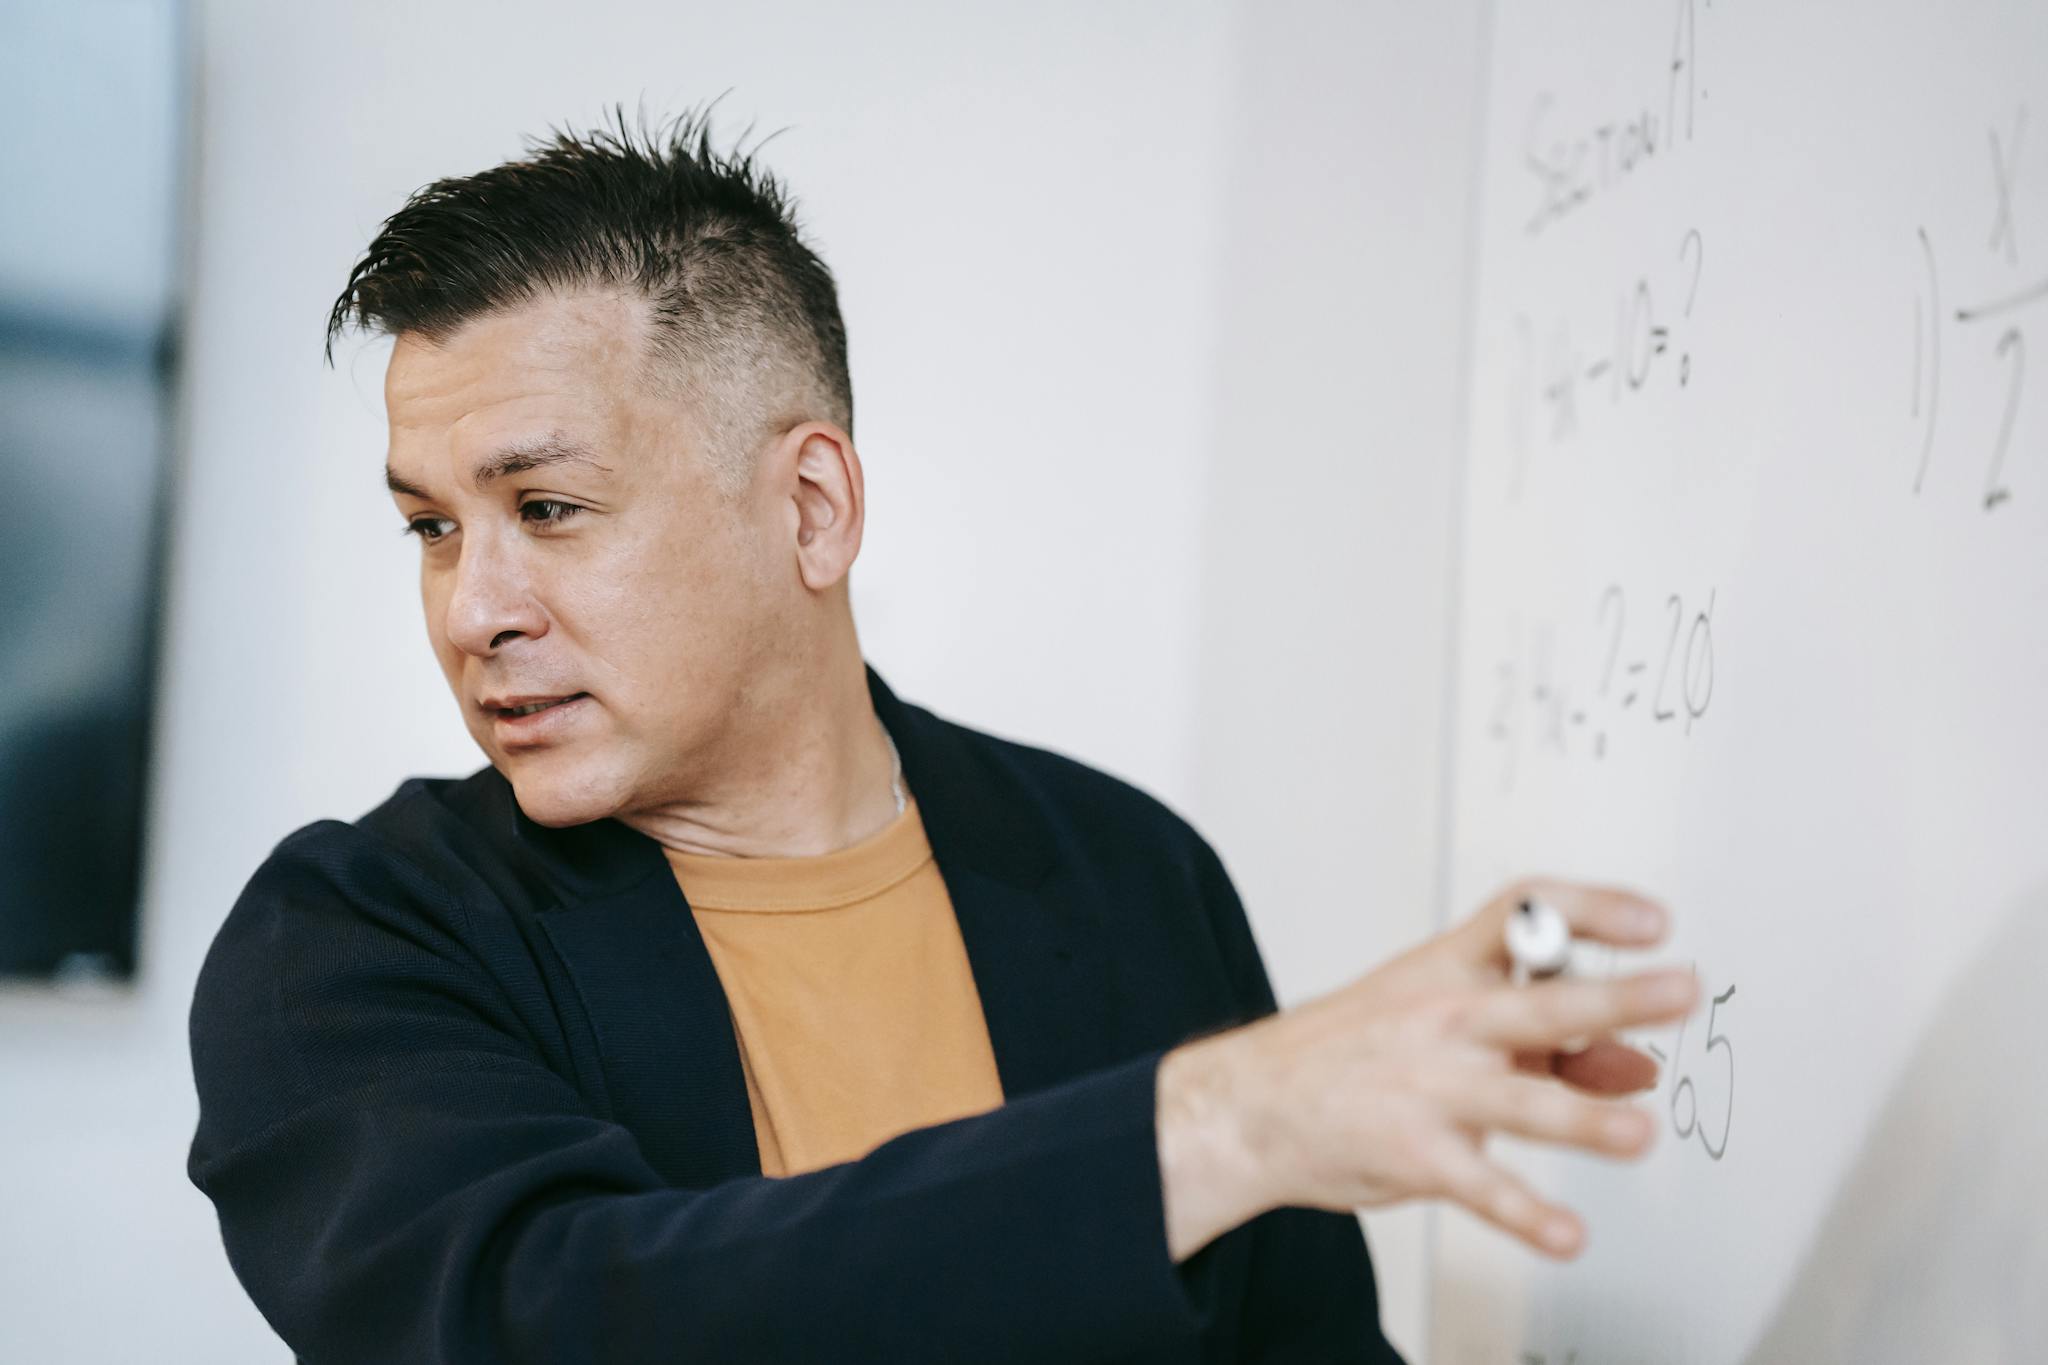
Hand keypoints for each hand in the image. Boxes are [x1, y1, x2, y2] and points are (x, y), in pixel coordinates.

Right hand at [1155, 880, 1697, 1260]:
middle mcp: (1445, 1021)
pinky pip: (1482, 1187)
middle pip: (1541, 1003)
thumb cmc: (1353, 1051)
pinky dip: (1528, 1217)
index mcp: (1449, 970)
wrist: (1254, 1102)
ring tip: (1638, 1133)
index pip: (1526, 916)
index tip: (1653, 921)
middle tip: (1678, 991)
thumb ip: (1541, 1039)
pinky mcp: (1416, 1154)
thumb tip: (1633, 1063)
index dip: (1593, 911)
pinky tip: (1567, 1236)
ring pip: (1521, 1099)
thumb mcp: (1437, 1016)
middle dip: (1615, 999)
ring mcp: (1430, 1088)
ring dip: (1584, 1117)